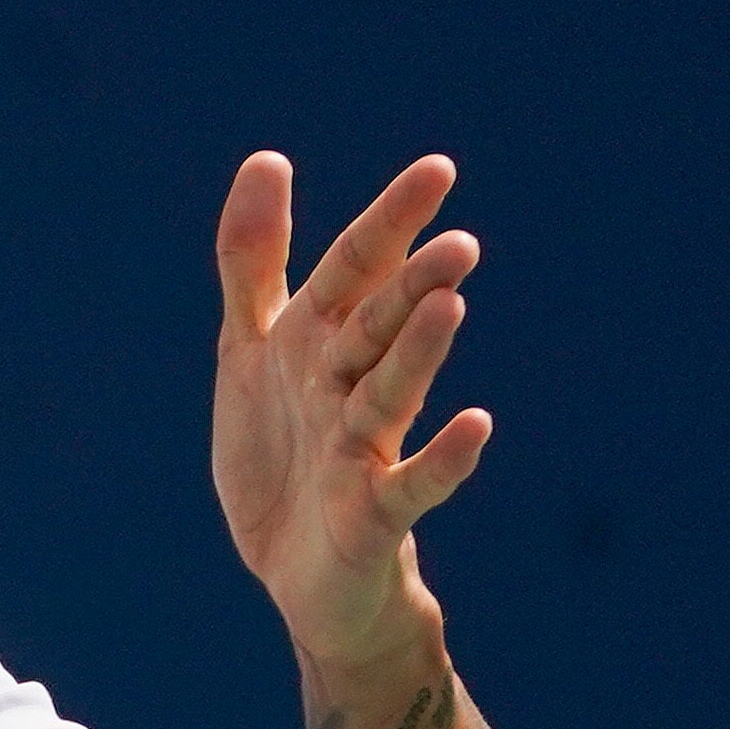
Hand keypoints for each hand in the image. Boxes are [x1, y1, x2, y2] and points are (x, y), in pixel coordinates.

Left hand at [211, 152, 491, 673]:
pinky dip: (441, 461)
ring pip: (389, 396)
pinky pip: (408, 487)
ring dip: (417, 354)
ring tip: (449, 306)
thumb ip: (255, 262)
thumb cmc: (283, 451)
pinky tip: (476, 427)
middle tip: (456, 244)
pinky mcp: (370, 516)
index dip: (388, 224)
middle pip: (378, 330)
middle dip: (410, 286)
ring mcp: (364, 452)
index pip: (356, 271)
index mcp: (319, 345)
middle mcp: (348, 390)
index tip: (437, 171)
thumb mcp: (253, 350)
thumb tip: (268, 159)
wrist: (297, 569)